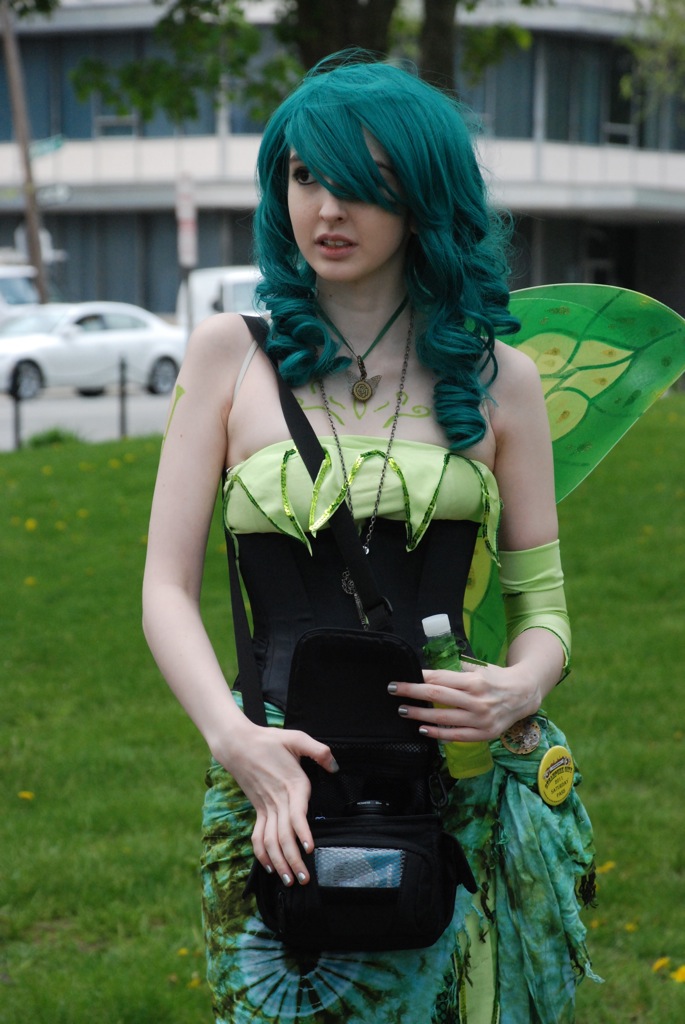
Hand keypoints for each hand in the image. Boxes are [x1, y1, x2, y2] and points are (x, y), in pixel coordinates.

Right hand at [213, 722, 337, 886]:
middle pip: (283, 836)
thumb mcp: (296, 738)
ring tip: (290, 881)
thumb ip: (319, 750)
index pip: (296, 814)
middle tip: (304, 878)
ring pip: (270, 841)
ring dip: (279, 863)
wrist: (238, 744)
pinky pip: (258, 836)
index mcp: (291, 784)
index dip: (302, 832)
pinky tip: (269, 867)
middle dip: (293, 859)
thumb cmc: (269, 740)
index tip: (309, 848)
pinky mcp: (258, 809)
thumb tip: (335, 766)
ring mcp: (265, 807)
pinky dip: (262, 854)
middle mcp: (278, 800)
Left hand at [388, 661, 542, 741]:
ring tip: (403, 710)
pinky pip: (456, 736)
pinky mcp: (484, 734)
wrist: (524, 695)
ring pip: (443, 718)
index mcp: (474, 681)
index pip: (440, 679)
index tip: (402, 678)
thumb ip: (456, 669)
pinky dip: (438, 734)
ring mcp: (480, 720)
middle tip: (394, 691)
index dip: (419, 678)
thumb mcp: (479, 668)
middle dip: (412, 693)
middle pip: (437, 697)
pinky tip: (422, 729)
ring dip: (420, 715)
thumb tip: (429, 670)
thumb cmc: (496, 678)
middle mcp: (476, 701)